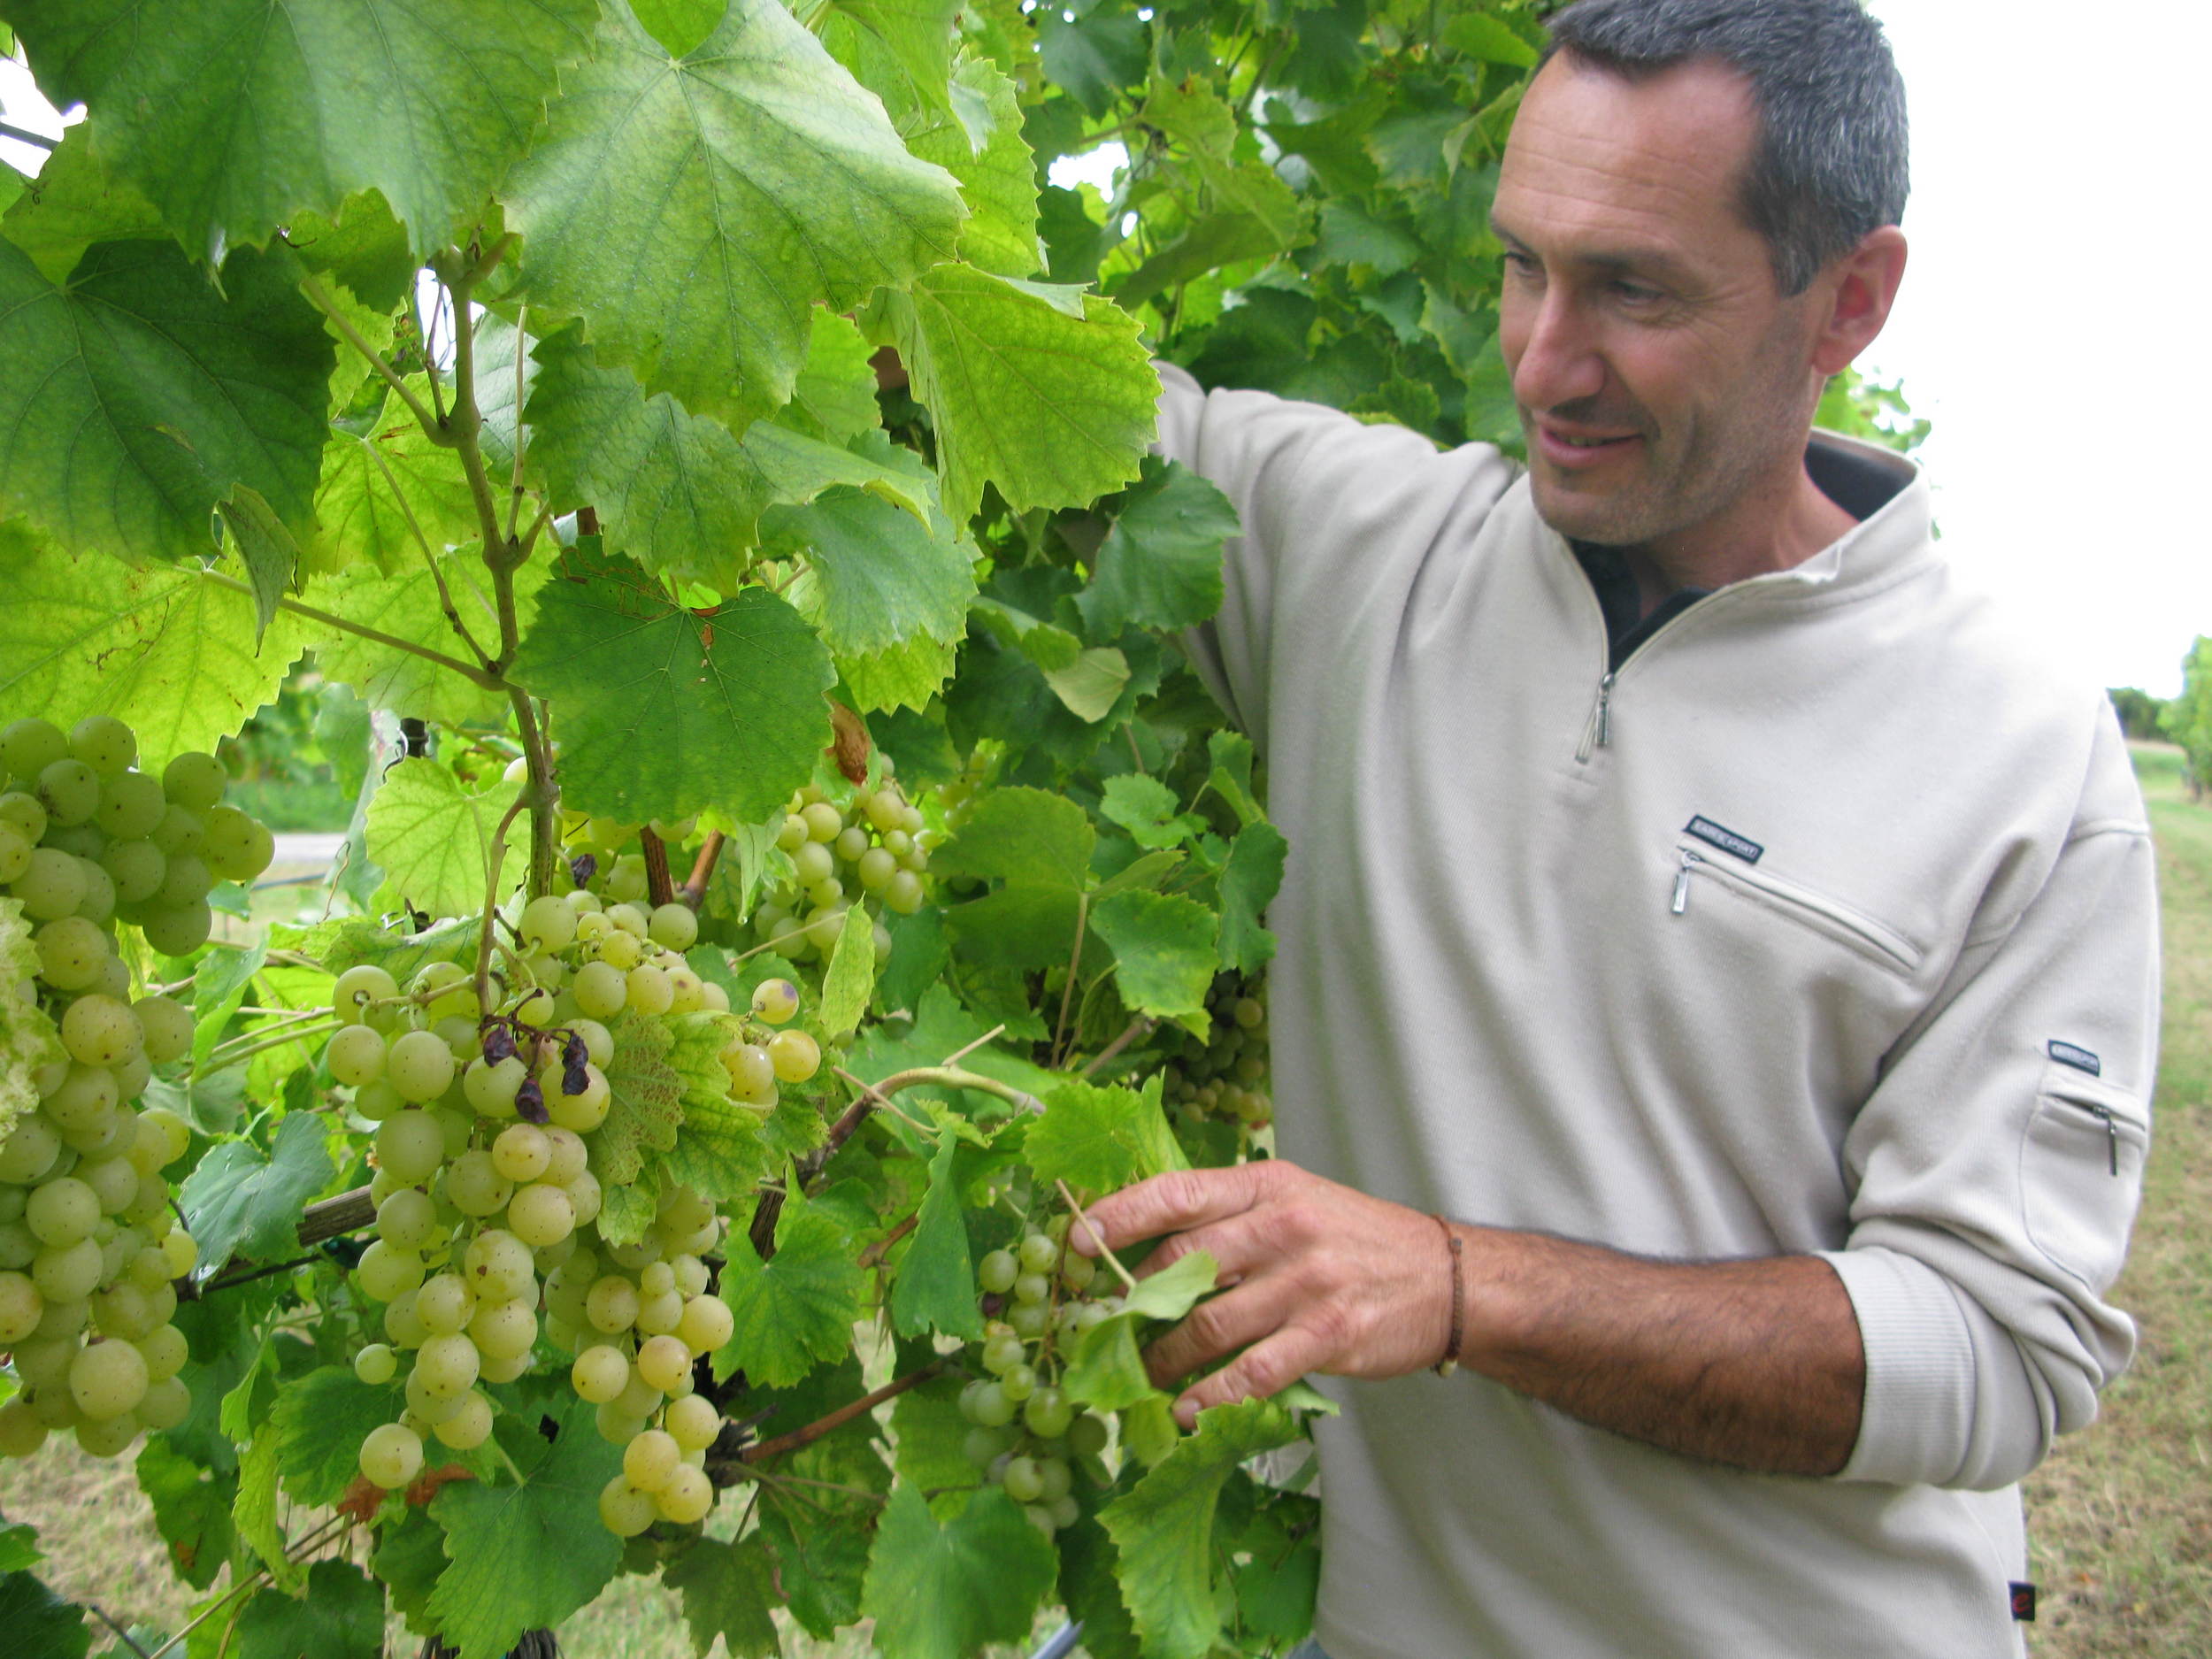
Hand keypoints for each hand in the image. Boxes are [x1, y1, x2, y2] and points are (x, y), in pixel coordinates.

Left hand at [1073, 1160, 1454, 1425]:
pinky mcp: (1329, 1335)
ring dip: (1163, 1360)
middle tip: (1104, 1332)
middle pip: (1181, 1266)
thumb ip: (1230, 1216)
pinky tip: (1188, 1412)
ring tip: (1141, 1378)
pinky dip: (1212, 1398)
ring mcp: (1306, 1282)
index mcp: (1266, 1185)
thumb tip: (1145, 1244)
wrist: (1445, 1276)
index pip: (1177, 1194)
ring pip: (1207, 1326)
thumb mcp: (1295, 1200)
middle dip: (1134, 1305)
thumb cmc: (1354, 1238)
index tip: (1076, 1242)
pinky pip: (1253, 1372)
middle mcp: (1283, 1227)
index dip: (1120, 1217)